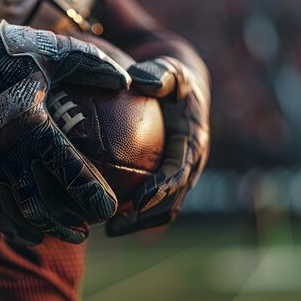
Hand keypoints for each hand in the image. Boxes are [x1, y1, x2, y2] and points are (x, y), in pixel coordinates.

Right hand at [0, 0, 130, 244]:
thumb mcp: (49, 50)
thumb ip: (91, 64)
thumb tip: (128, 79)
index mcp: (34, 129)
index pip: (74, 178)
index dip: (95, 200)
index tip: (107, 210)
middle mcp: (4, 156)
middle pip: (41, 209)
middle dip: (65, 227)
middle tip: (81, 234)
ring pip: (5, 218)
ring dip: (28, 233)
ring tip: (43, 236)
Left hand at [107, 56, 209, 235]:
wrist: (184, 91)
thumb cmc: (171, 78)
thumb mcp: (170, 70)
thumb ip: (160, 74)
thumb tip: (141, 80)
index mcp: (195, 142)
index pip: (180, 171)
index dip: (162, 188)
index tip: (139, 201)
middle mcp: (192, 164)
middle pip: (173, 199)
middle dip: (147, 216)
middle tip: (115, 225)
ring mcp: (183, 175)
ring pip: (165, 209)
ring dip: (140, 223)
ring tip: (109, 230)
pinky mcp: (170, 180)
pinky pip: (155, 203)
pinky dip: (135, 214)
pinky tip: (106, 218)